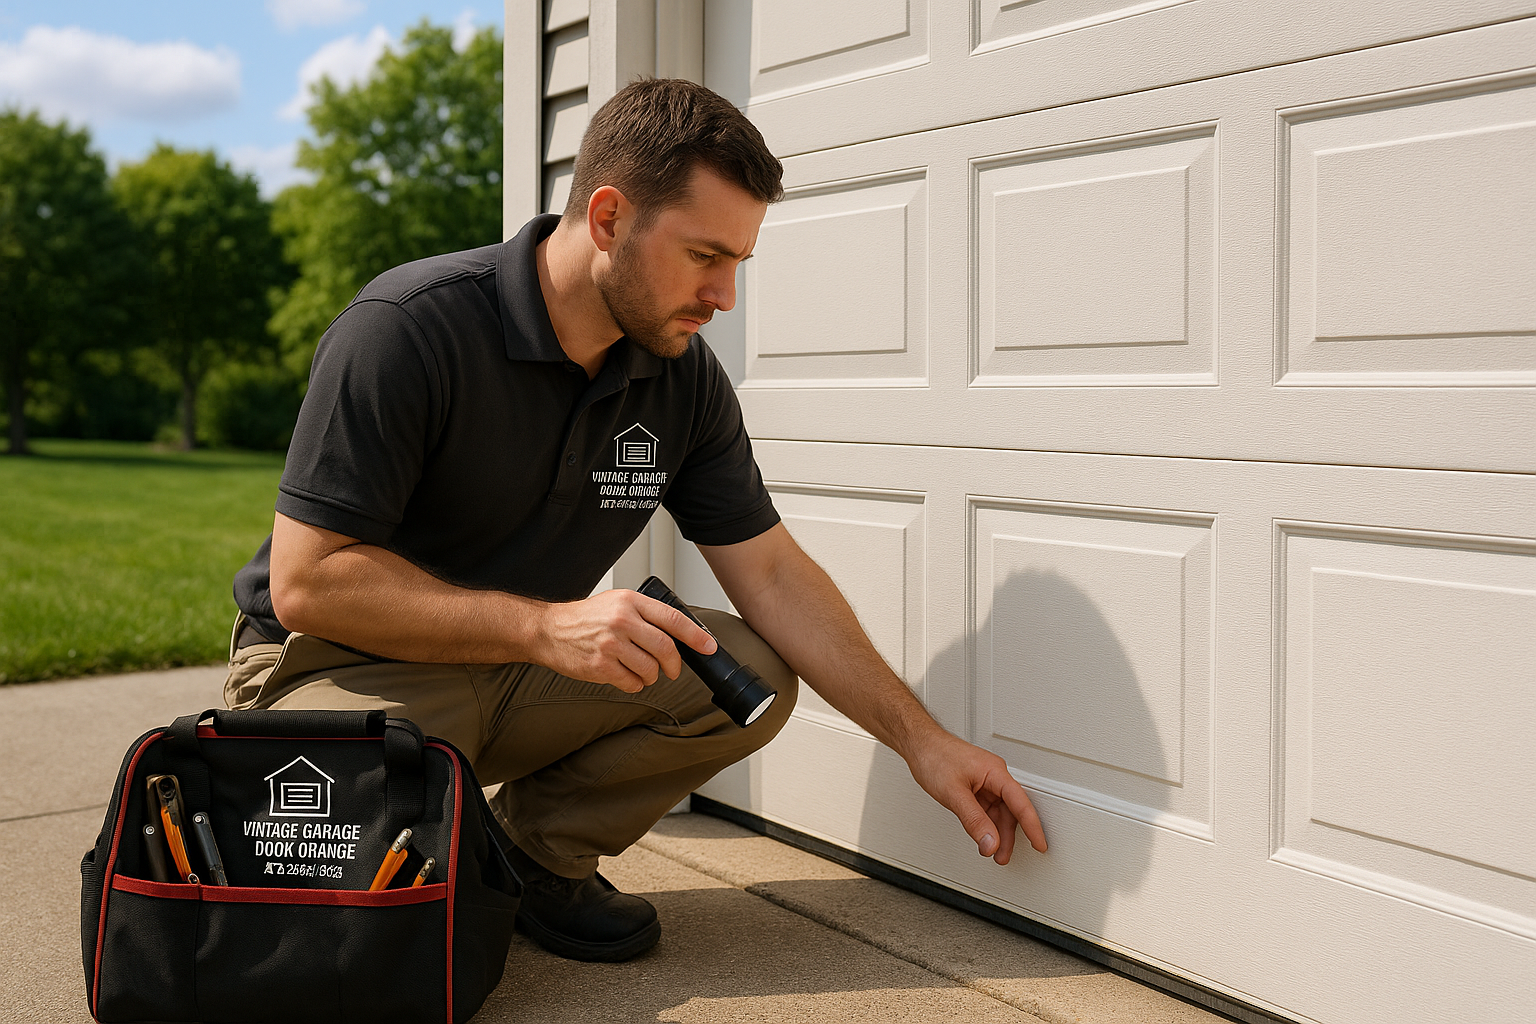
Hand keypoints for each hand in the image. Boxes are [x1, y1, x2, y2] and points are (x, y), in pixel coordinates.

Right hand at [539, 589, 716, 692]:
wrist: (549, 630)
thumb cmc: (585, 618)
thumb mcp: (618, 603)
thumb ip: (646, 614)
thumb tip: (680, 634)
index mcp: (630, 602)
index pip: (673, 619)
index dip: (696, 636)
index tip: (708, 646)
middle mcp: (622, 621)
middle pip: (666, 649)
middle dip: (674, 665)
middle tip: (672, 670)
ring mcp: (611, 645)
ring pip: (651, 669)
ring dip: (652, 676)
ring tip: (641, 671)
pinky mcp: (600, 666)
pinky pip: (632, 683)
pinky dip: (634, 684)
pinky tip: (624, 675)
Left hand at [906, 728, 1047, 863]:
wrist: (919, 745)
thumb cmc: (934, 757)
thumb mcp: (954, 793)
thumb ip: (974, 820)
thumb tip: (990, 842)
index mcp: (995, 772)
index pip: (1021, 803)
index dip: (1032, 826)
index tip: (1040, 845)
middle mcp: (994, 776)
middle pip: (1010, 811)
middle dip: (1008, 836)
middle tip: (1003, 857)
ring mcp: (984, 782)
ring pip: (999, 812)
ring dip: (996, 833)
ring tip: (993, 852)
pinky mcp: (975, 787)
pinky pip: (987, 809)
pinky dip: (986, 824)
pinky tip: (983, 837)